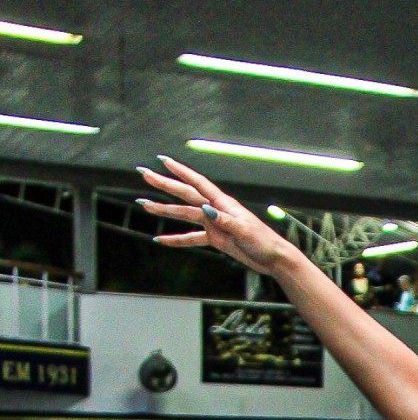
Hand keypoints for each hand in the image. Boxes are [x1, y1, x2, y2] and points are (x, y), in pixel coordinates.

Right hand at [136, 157, 294, 275]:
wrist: (272, 258)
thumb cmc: (263, 241)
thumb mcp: (244, 230)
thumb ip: (225, 220)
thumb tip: (205, 210)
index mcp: (223, 202)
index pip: (198, 183)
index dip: (181, 171)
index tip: (163, 161)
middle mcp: (215, 209)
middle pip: (185, 194)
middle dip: (164, 184)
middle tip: (144, 174)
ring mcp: (213, 224)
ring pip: (184, 215)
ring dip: (164, 210)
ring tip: (145, 205)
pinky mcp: (215, 239)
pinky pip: (192, 238)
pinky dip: (177, 239)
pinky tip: (162, 239)